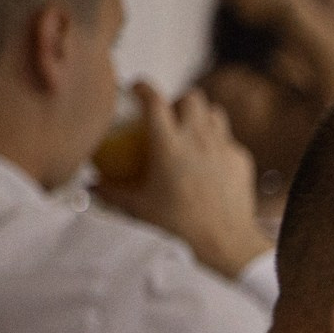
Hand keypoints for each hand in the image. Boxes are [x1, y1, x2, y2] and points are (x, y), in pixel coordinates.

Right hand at [88, 84, 267, 278]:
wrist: (225, 244)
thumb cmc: (177, 227)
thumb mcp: (138, 208)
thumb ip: (111, 192)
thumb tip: (91, 185)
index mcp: (168, 145)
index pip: (155, 100)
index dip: (144, 88)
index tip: (136, 89)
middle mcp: (198, 139)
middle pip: (192, 97)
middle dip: (178, 99)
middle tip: (168, 115)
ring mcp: (224, 147)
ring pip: (215, 113)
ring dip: (201, 116)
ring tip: (190, 133)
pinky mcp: (242, 160)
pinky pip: (229, 140)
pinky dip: (218, 143)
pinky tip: (210, 162)